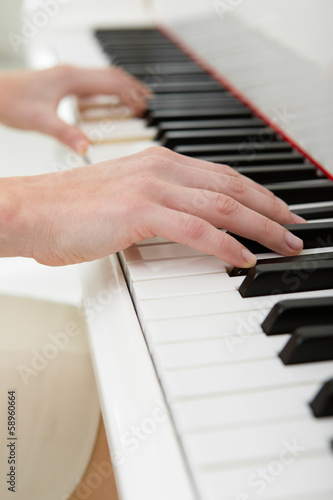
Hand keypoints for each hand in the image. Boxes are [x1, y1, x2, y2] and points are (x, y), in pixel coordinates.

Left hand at [0, 65, 150, 152]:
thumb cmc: (10, 101)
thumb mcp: (41, 122)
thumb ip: (66, 135)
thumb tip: (87, 149)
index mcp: (71, 79)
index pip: (110, 82)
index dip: (130, 93)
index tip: (144, 105)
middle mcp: (70, 73)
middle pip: (110, 76)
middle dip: (130, 87)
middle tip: (147, 101)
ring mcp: (64, 76)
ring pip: (100, 77)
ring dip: (119, 87)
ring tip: (133, 99)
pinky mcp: (58, 81)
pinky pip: (89, 83)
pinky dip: (103, 90)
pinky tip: (103, 100)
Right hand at [1, 147, 303, 267]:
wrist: (30, 210)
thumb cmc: (70, 210)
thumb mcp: (124, 199)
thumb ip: (159, 207)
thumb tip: (187, 227)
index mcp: (158, 162)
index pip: (222, 174)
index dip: (258, 192)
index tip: (279, 210)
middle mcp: (160, 167)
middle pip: (233, 185)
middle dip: (272, 208)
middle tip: (296, 226)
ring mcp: (150, 187)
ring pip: (223, 204)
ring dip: (261, 227)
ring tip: (285, 245)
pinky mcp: (139, 211)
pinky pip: (196, 229)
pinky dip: (226, 244)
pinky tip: (244, 258)